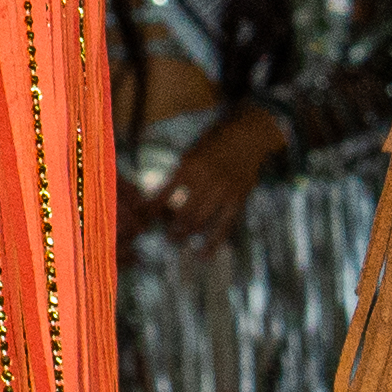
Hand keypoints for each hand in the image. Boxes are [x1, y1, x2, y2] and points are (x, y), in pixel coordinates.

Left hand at [149, 101, 289, 243]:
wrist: (248, 137)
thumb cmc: (215, 142)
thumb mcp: (192, 152)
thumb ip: (181, 173)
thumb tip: (165, 197)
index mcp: (190, 165)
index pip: (166, 192)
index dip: (153, 207)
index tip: (143, 216)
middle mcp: (206, 180)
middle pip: (182, 211)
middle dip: (169, 225)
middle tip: (160, 232)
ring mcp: (223, 192)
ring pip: (200, 221)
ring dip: (185, 234)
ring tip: (174, 240)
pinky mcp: (238, 200)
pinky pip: (224, 226)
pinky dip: (213, 242)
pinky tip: (204, 254)